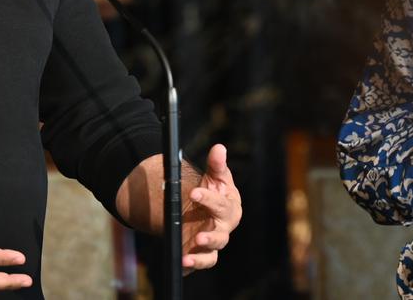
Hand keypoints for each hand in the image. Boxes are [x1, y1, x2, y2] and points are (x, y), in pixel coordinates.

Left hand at [181, 144, 241, 272]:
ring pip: (213, 252)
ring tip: (190, 254)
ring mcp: (213, 242)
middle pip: (221, 234)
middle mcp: (224, 227)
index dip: (208, 199)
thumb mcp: (213, 176)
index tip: (194, 192)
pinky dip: (194, 264)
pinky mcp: (202, 253)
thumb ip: (216, 164)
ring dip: (202, 256)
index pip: (221, 204)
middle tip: (199, 238)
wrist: (199, 208)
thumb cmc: (212, 191)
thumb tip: (219, 148)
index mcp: (229, 207)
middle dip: (210, 237)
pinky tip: (183, 262)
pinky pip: (201, 261)